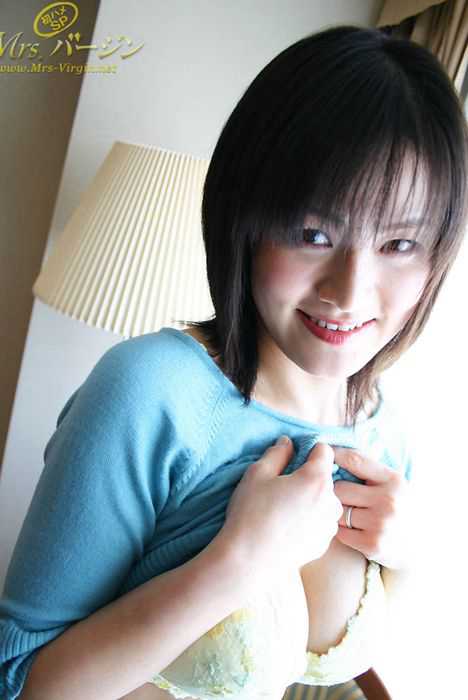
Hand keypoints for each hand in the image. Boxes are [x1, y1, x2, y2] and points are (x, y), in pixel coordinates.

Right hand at [219, 439, 342, 582]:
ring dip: (311, 500)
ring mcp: (329, 526)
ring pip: (324, 502)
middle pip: (325, 478)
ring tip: (285, 510)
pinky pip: (320, 523)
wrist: (249, 560)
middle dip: (308, 478)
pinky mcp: (324, 544)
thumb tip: (288, 443)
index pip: (324, 451)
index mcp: (317, 479)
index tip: (294, 458)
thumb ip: (277, 453)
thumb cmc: (251, 512)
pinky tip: (288, 527)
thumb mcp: (257, 473)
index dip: (309, 450)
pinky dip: (309, 520)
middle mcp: (331, 501)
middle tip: (282, 488)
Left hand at [332, 447, 412, 569]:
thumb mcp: (394, 484)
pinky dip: (342, 531)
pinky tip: (353, 530)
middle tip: (342, 497)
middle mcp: (389, 500)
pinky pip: (339, 532)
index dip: (334, 455)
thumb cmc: (399, 508)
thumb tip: (334, 450)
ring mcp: (381, 523)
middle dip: (336, 492)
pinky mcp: (372, 544)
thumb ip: (370, 469)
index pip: (354, 459)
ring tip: (350, 514)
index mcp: (394, 479)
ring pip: (337, 510)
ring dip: (337, 512)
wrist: (419, 547)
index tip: (325, 456)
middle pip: (340, 487)